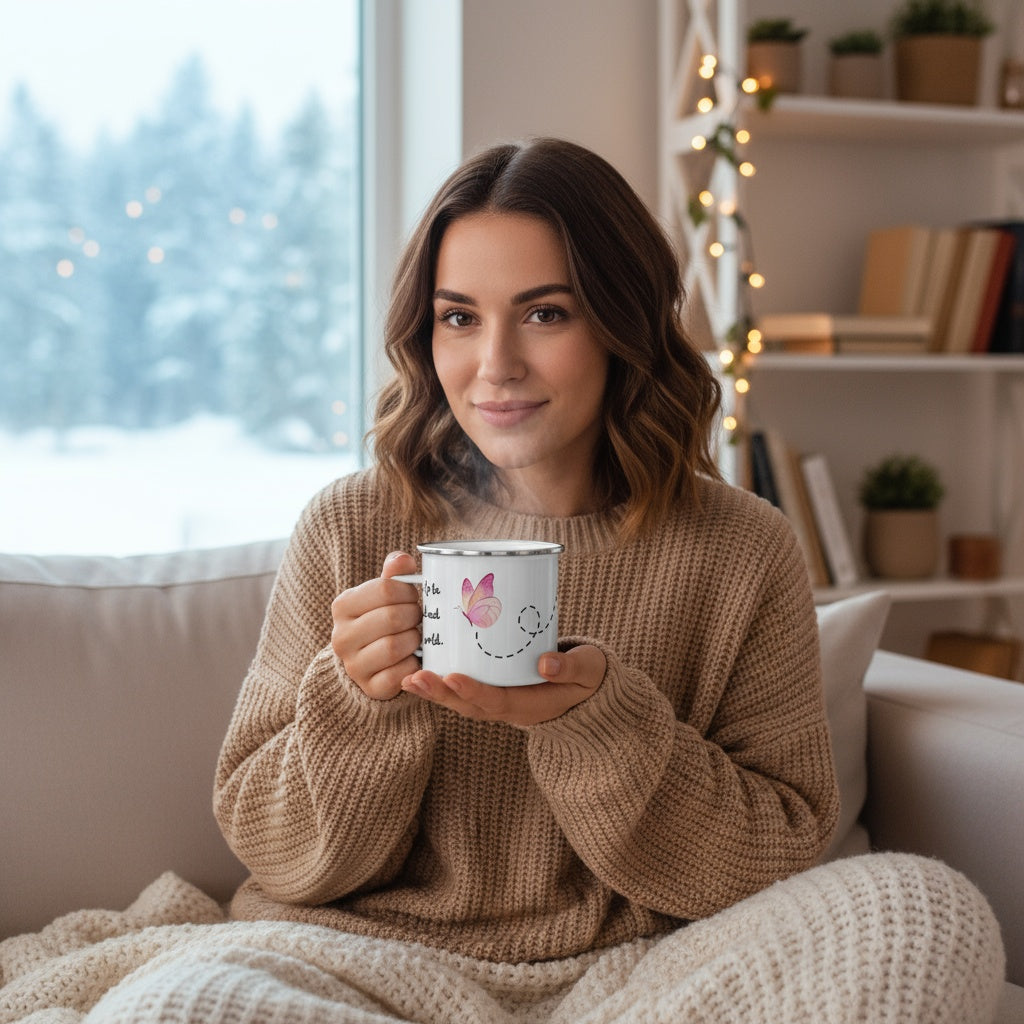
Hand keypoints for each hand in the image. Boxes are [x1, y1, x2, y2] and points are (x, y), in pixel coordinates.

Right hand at [331, 551, 422, 699]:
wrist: (369, 660)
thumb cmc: (381, 619)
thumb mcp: (383, 594)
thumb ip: (394, 574)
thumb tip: (403, 560)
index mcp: (343, 605)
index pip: (386, 589)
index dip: (408, 592)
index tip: (412, 597)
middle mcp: (341, 636)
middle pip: (392, 618)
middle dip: (414, 616)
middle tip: (419, 618)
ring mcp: (352, 665)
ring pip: (393, 647)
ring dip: (414, 640)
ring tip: (416, 637)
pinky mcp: (369, 687)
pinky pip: (398, 675)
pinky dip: (412, 666)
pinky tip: (413, 659)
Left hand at [399, 644, 606, 725]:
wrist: (587, 691)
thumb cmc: (587, 678)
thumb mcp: (589, 671)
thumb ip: (571, 668)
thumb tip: (546, 662)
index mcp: (529, 706)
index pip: (495, 701)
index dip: (472, 691)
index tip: (451, 677)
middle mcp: (507, 707)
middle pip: (467, 705)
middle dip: (439, 694)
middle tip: (413, 678)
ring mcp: (497, 700)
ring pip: (459, 700)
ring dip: (433, 691)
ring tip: (407, 676)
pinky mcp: (491, 687)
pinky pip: (462, 688)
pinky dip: (440, 681)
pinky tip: (420, 665)